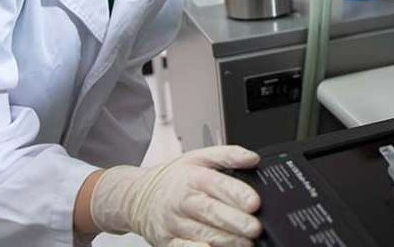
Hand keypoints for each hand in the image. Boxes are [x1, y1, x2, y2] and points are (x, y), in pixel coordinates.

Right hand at [90, 145, 262, 246]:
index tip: (254, 203)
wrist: (138, 196)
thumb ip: (228, 155)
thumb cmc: (174, 178)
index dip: (237, 194)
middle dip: (236, 222)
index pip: (218, 184)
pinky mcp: (167, 242)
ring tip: (246, 243)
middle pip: (211, 212)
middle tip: (255, 228)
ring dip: (226, 240)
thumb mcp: (199, 157)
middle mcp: (183, 201)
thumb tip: (252, 158)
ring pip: (202, 234)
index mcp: (193, 177)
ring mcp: (174, 223)